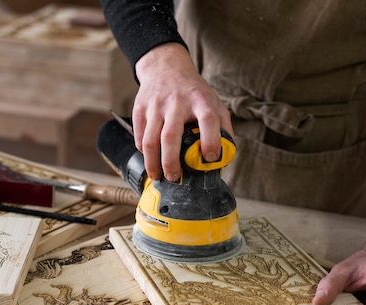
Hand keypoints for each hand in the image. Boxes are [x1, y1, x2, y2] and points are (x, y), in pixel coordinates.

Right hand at [134, 43, 232, 180]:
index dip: (211, 141)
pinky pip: (139, 135)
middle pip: (171, 136)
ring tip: (158, 176)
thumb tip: (225, 157)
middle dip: (171, 162)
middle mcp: (177, 102)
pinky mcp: (140, 108)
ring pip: (150, 140)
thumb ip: (223, 127)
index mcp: (200, 100)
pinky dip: (143, 151)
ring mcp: (156, 105)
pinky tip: (150, 158)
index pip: (209, 120)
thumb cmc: (193, 91)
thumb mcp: (214, 102)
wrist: (166, 66)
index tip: (210, 158)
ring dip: (153, 163)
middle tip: (174, 178)